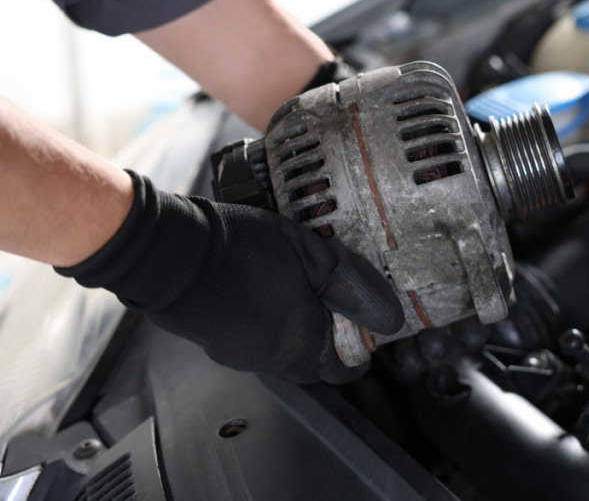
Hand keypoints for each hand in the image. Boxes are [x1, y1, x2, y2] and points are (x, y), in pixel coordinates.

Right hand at [56, 171, 403, 382]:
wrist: (169, 252)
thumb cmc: (239, 250)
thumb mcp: (311, 255)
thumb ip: (352, 288)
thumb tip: (388, 318)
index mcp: (303, 346)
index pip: (347, 369)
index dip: (361, 346)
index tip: (365, 321)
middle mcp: (273, 360)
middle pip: (317, 360)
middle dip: (331, 333)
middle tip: (335, 296)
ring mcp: (241, 354)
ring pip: (285, 349)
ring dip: (299, 323)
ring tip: (299, 282)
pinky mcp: (217, 342)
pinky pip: (256, 338)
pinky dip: (269, 318)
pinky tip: (265, 286)